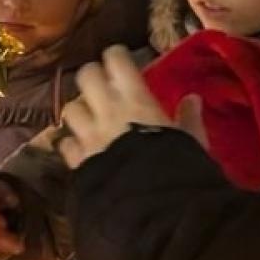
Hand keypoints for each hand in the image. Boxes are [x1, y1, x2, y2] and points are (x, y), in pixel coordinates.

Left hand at [57, 46, 204, 168]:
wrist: (151, 203)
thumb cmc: (178, 167)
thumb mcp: (191, 141)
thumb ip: (189, 119)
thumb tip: (193, 98)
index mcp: (136, 101)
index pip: (116, 62)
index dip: (115, 56)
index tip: (118, 57)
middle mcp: (107, 111)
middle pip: (86, 76)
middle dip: (91, 76)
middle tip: (100, 83)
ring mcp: (88, 135)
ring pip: (70, 109)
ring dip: (78, 110)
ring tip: (88, 116)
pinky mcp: (77, 159)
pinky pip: (65, 144)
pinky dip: (71, 143)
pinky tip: (79, 147)